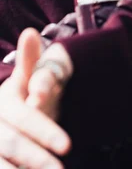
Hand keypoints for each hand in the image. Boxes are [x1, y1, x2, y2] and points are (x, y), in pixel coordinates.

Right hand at [0, 28, 71, 167]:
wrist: (10, 121)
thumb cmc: (26, 97)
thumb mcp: (29, 78)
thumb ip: (30, 60)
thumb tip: (30, 32)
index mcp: (3, 100)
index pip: (23, 117)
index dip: (44, 131)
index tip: (69, 145)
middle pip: (12, 143)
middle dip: (38, 159)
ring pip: (1, 164)